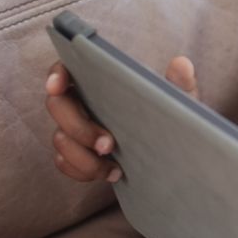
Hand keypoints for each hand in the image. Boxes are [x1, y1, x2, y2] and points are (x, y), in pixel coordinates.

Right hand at [44, 55, 198, 182]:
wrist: (170, 154)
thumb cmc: (167, 118)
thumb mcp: (177, 102)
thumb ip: (179, 83)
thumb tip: (182, 64)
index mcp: (99, 81)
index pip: (66, 70)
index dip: (56, 75)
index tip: (57, 86)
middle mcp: (81, 102)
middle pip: (57, 107)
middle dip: (80, 128)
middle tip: (109, 145)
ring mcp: (74, 129)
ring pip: (60, 139)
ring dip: (84, 157)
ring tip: (116, 167)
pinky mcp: (76, 153)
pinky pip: (65, 163)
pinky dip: (83, 171)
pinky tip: (111, 174)